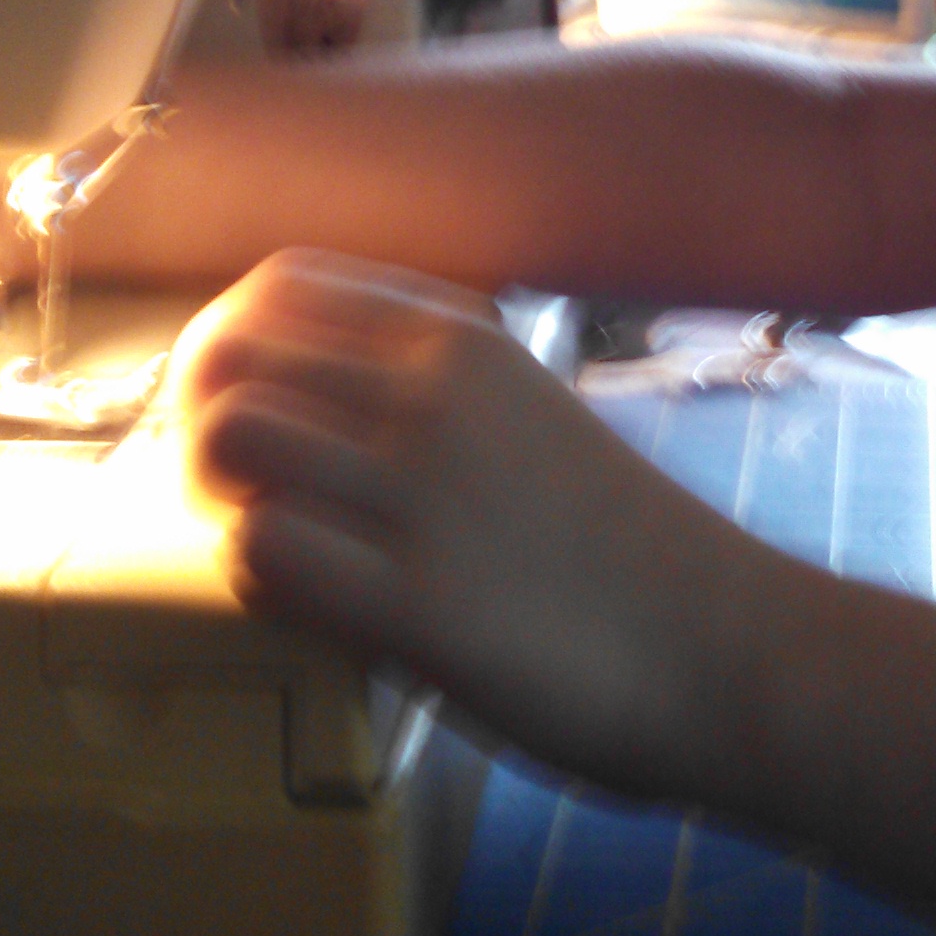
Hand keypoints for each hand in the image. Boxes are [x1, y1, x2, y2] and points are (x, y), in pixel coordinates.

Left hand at [173, 250, 749, 796]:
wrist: (736, 650)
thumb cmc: (638, 553)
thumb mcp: (538, 420)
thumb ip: (441, 397)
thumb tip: (322, 412)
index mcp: (469, 341)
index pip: (282, 285)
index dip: (231, 345)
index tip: (247, 406)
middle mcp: (436, 394)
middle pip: (228, 354)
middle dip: (199, 426)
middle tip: (239, 495)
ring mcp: (423, 493)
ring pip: (229, 440)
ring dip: (221, 499)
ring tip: (275, 547)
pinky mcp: (417, 602)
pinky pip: (263, 554)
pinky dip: (258, 581)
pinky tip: (311, 607)